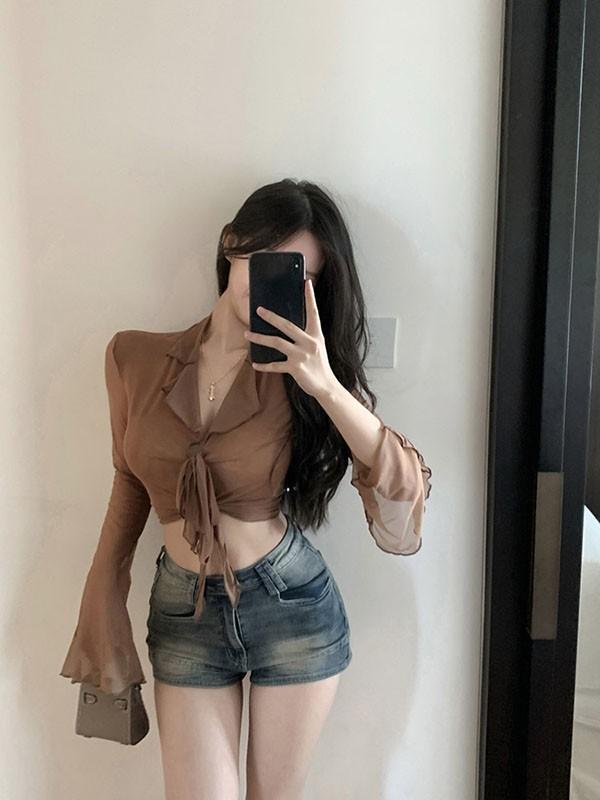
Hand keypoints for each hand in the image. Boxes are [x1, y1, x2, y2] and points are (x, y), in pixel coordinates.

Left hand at [244, 278, 337, 399]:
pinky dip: (264, 366)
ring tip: (247, 334)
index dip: (310, 297)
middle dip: (271, 317)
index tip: (306, 283)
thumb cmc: (319, 365)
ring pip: (276, 343)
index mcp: (316, 335)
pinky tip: (255, 364)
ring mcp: (302, 356)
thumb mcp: (316, 346)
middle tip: (258, 310)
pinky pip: (275, 366)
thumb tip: (286, 326)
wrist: (326, 386)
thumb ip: (305, 336)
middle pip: (287, 326)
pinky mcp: (296, 369)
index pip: (313, 312)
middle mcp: (310, 343)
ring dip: (260, 338)